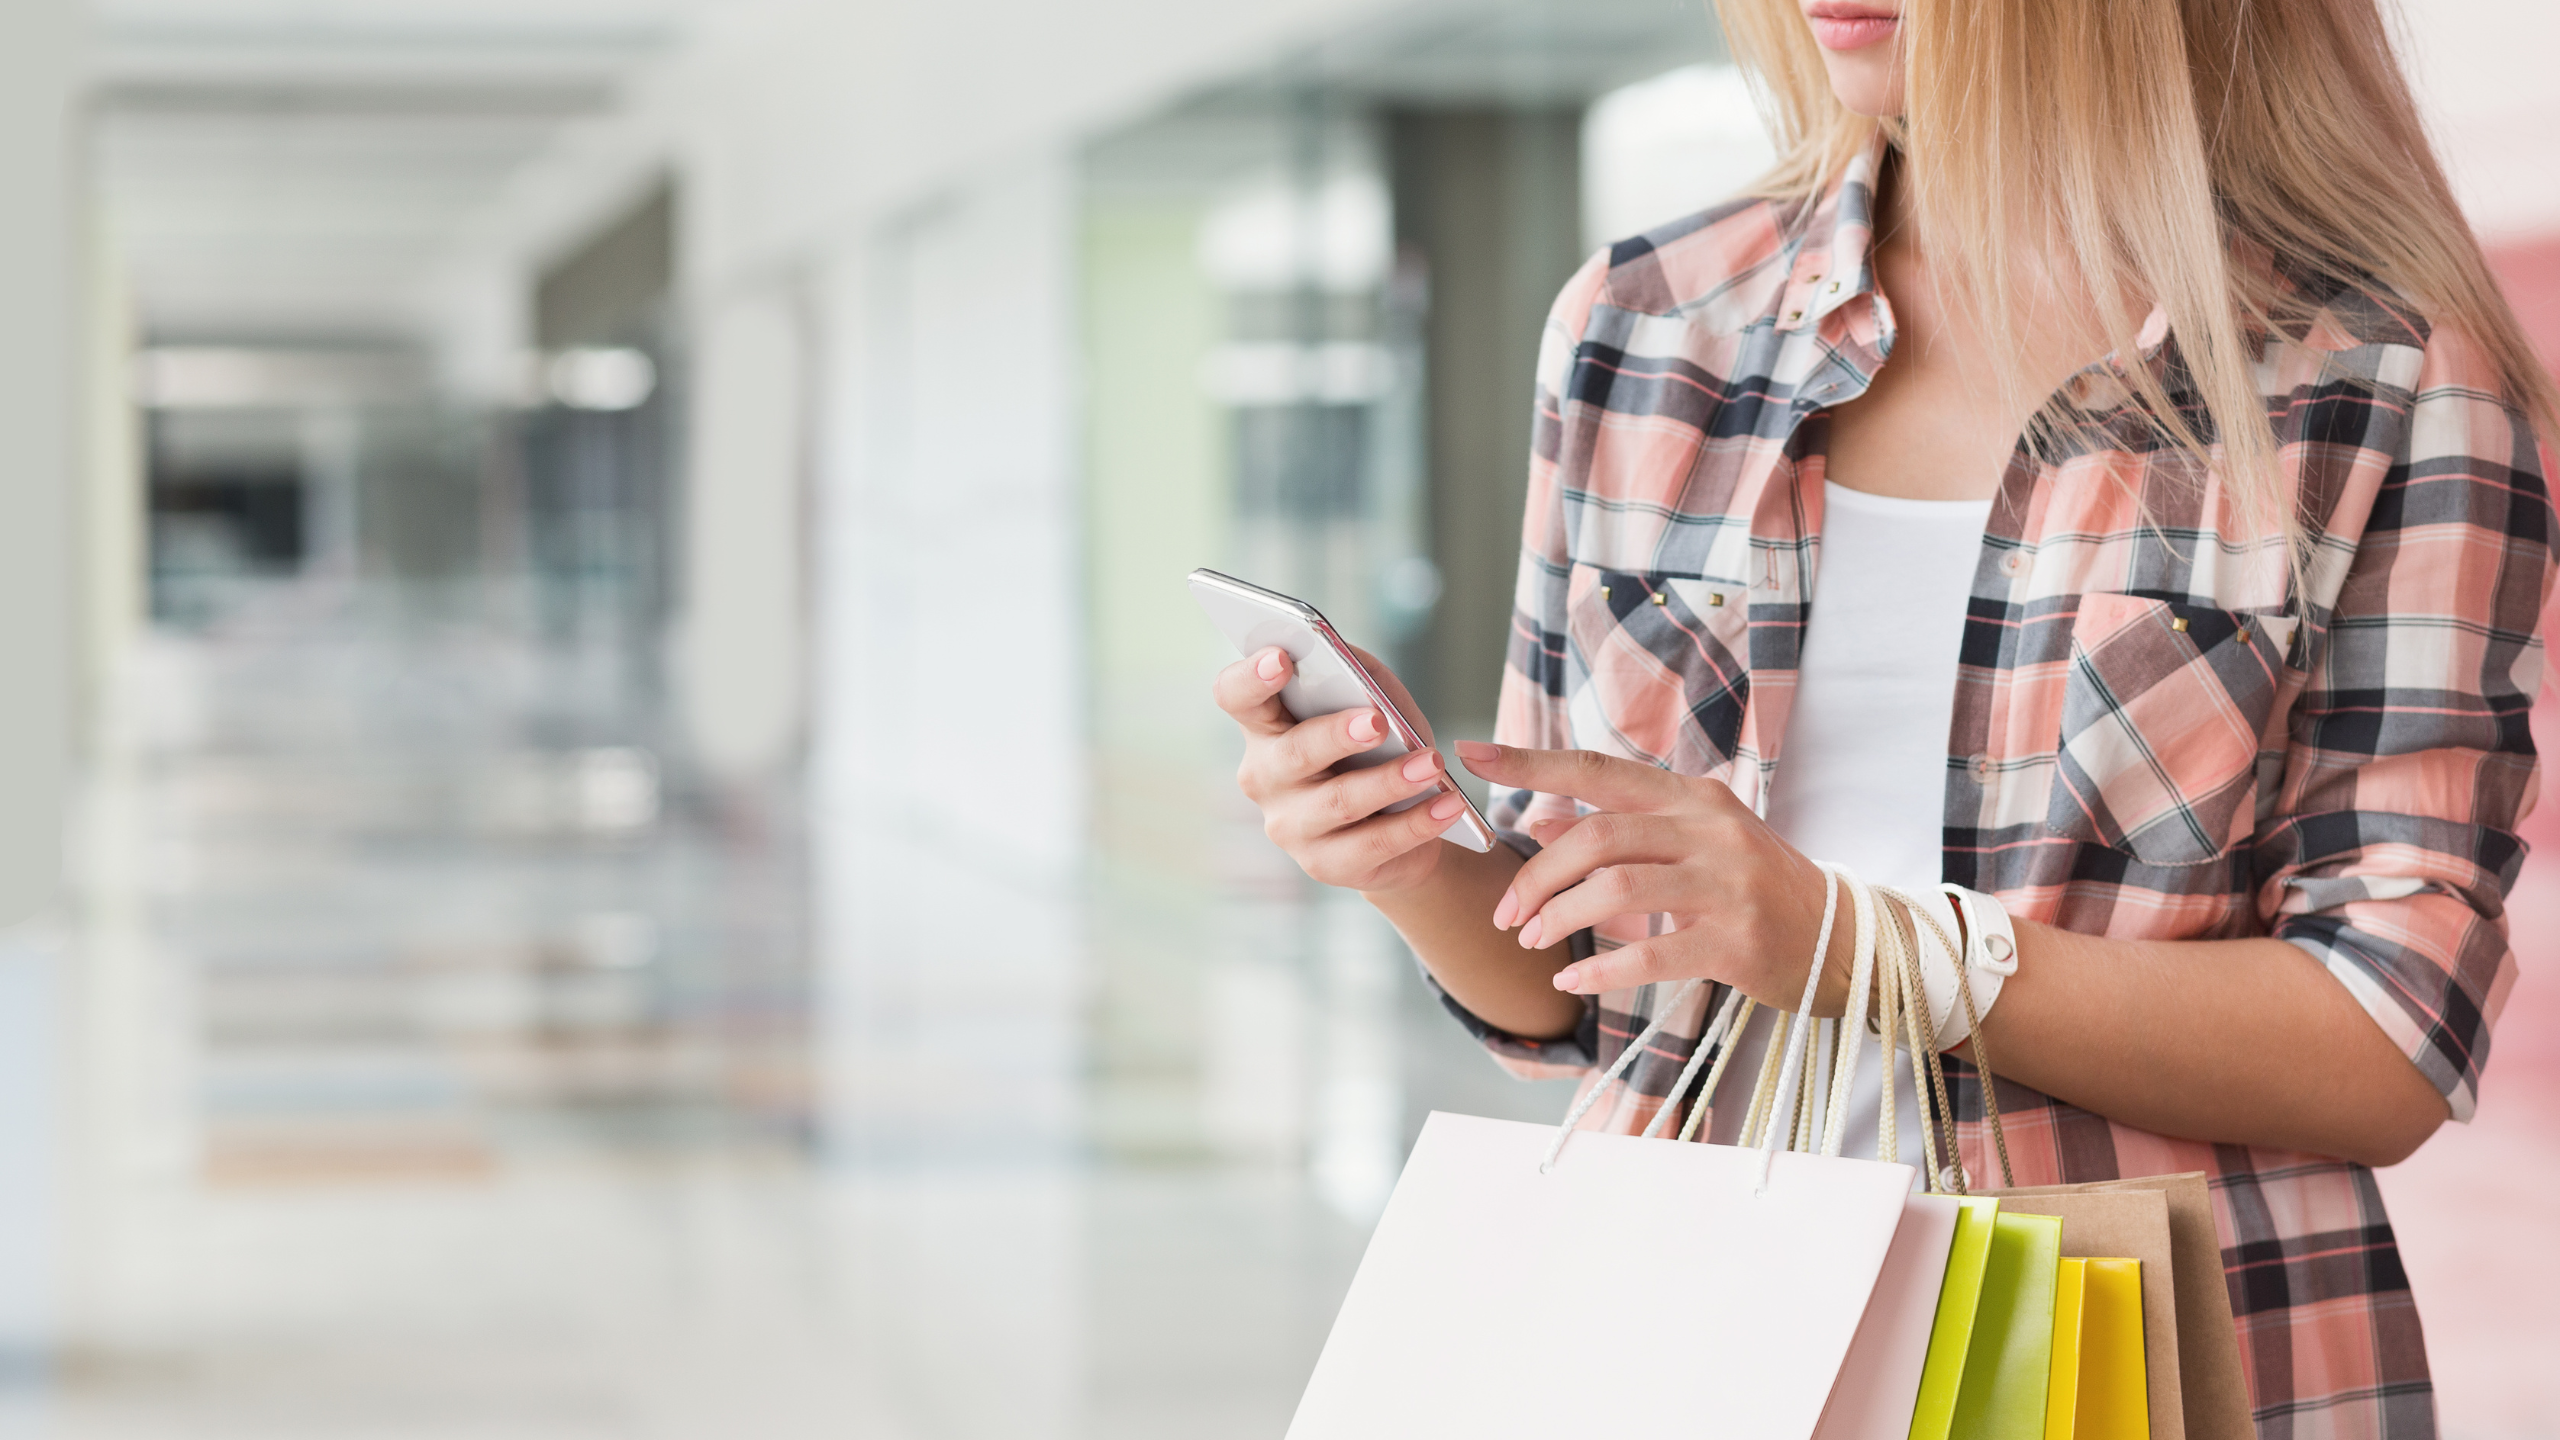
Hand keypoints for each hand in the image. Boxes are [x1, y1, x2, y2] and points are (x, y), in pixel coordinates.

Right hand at [1214, 645, 1469, 893]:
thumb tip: (1350, 660)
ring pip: (1339, 802)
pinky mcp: (1326, 864)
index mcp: (1265, 727)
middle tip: (1376, 721)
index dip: (1251, 677)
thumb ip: (1357, 674)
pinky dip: (1417, 823)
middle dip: (1336, 735)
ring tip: (1432, 765)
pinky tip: (1448, 806)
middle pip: (1294, 753)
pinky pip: (1374, 843)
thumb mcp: (1371, 701)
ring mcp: (1291, 826)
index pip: (1237, 697)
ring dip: (1390, 781)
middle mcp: (1265, 777)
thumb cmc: (1376, 750)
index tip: (1281, 657)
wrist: (1400, 824)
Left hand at [1454, 742, 1851, 1011]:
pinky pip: (1651, 954)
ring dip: (1559, 919)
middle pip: (1596, 837)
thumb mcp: (1693, 840)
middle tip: (1506, 915)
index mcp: (1691, 797)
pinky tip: (1573, 979)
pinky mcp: (1735, 942)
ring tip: (1533, 942)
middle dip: (1535, 877)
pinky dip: (1600, 969)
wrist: (1839, 939)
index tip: (1468, 756)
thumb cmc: (1753, 887)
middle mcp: (1709, 830)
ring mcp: (1726, 885)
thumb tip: (1541, 819)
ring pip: (1616, 890)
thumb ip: (1622, 827)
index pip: (1598, 770)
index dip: (1530, 762)